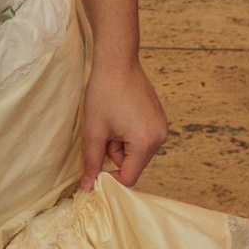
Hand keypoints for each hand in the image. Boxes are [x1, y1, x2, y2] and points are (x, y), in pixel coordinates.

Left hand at [80, 58, 168, 190]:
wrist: (117, 61)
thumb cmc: (105, 92)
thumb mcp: (94, 131)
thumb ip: (91, 163)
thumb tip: (87, 187)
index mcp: (145, 142)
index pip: (129, 177)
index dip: (109, 177)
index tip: (95, 164)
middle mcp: (160, 137)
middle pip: (133, 164)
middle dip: (114, 154)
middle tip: (103, 132)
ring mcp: (162, 126)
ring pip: (136, 151)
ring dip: (120, 143)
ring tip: (111, 121)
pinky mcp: (159, 118)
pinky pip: (142, 138)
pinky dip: (128, 133)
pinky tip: (119, 115)